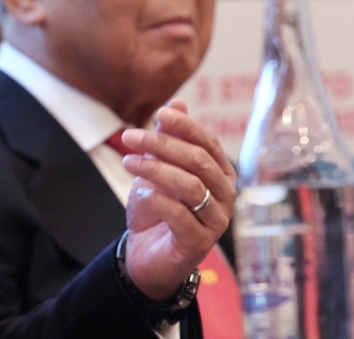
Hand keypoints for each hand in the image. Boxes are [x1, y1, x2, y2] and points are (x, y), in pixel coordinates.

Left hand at [120, 98, 235, 300]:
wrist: (146, 253)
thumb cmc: (158, 208)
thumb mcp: (160, 168)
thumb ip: (171, 138)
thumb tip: (178, 101)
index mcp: (221, 173)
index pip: (207, 143)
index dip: (185, 126)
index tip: (159, 113)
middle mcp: (226, 195)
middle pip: (198, 161)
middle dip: (162, 144)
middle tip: (130, 136)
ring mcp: (216, 220)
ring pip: (190, 186)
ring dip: (155, 169)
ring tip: (128, 162)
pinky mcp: (199, 243)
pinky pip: (181, 215)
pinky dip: (158, 200)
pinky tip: (141, 193)